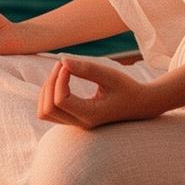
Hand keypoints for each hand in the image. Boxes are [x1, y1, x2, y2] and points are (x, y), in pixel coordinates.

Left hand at [37, 57, 161, 129]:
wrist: (140, 105)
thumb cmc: (128, 88)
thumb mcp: (110, 75)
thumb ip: (87, 69)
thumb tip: (63, 61)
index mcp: (90, 115)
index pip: (60, 101)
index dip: (59, 79)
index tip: (68, 64)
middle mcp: (81, 123)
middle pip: (47, 109)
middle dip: (49, 84)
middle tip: (63, 65)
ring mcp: (76, 124)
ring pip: (44, 112)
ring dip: (47, 90)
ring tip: (61, 72)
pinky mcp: (74, 119)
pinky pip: (50, 111)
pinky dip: (49, 95)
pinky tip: (62, 80)